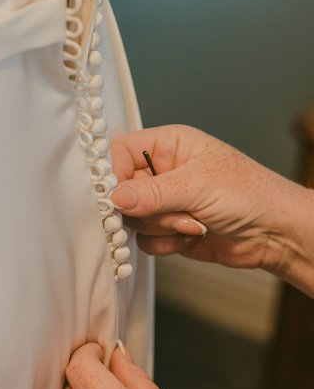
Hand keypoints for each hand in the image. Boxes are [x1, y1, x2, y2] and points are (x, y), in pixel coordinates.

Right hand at [110, 125, 313, 293]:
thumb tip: (114, 197)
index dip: (113, 174)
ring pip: (133, 219)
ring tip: (193, 223)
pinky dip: (166, 243)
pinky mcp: (168, 229)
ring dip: (162, 227)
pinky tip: (193, 236)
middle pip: (122, 190)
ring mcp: (164, 202)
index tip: (116, 197)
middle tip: (174, 210)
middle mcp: (162, 171)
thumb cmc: (248, 193)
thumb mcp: (198, 185)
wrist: (274, 233)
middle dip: (148, 208)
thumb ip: (152, 192)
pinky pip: (146, 240)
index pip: (120, 152)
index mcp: (169, 145)